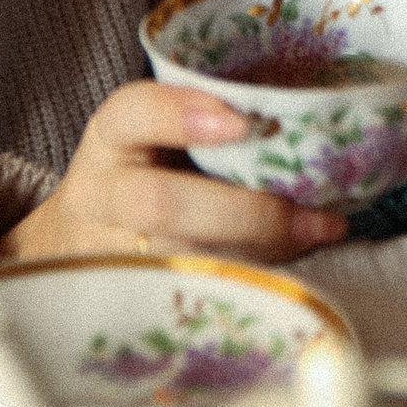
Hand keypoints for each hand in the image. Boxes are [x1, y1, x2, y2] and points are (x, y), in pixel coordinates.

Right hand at [0, 81, 346, 264]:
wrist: (87, 236)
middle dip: (243, 212)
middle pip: (162, 205)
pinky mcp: (137, 293)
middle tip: (306, 209)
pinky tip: (297, 252)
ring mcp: (115, 252)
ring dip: (262, 249)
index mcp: (112, 135)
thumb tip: (309, 119)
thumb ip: (216, 115)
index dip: (182, 115)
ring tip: (319, 229)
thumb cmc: (148, 162)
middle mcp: (103, 194)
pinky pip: (201, 289)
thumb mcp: (164, 125)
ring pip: (187, 259)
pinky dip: (256, 270)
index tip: (242, 121)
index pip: (133, 113)